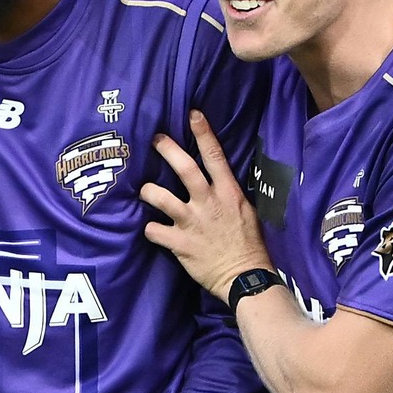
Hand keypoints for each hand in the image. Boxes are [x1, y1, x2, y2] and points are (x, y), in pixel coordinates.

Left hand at [138, 111, 271, 300]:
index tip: (192, 114)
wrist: (245, 278)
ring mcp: (192, 222)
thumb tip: (218, 179)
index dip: (203, 133)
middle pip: (185, 168)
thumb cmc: (248, 245)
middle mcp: (209, 203)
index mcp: (228, 193)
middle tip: (155, 139)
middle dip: (167, 150)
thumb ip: (229, 194)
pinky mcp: (180, 243)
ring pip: (160, 197)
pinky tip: (151, 230)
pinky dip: (149, 229)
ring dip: (149, 190)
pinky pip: (153, 230)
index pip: (216, 156)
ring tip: (144, 190)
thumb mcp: (247, 212)